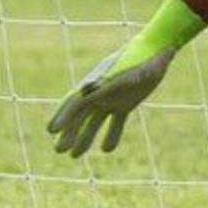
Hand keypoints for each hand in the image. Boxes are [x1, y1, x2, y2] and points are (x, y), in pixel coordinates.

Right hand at [47, 37, 174, 157]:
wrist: (156, 52)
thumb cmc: (136, 59)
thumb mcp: (121, 73)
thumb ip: (103, 83)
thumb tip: (82, 90)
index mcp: (94, 83)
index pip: (73, 102)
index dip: (62, 116)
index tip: (51, 130)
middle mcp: (99, 92)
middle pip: (80, 116)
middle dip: (69, 132)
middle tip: (59, 150)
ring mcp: (112, 98)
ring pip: (94, 122)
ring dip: (85, 138)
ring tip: (74, 156)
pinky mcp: (126, 104)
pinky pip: (116, 122)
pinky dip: (112, 135)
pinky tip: (106, 150)